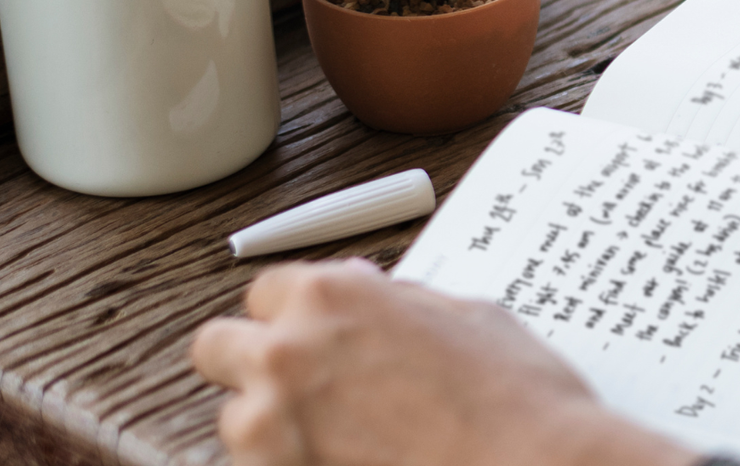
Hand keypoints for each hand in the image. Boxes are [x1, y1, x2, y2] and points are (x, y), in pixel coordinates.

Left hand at [190, 259, 700, 465]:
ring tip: (344, 441)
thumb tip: (375, 298)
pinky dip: (296, 465)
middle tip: (305, 388)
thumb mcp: (469, 317)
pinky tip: (349, 462)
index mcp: (333, 297)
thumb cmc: (520, 402)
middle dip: (256, 364)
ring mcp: (273, 428)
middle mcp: (288, 354)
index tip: (313, 334)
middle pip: (219, 347)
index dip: (295, 315)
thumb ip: (399, 303)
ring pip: (236, 421)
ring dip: (275, 429)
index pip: (266, 291)